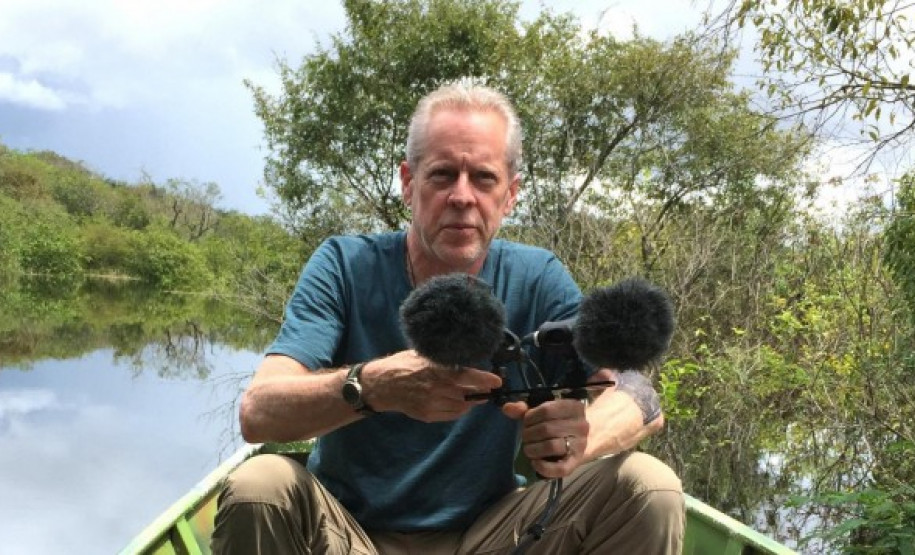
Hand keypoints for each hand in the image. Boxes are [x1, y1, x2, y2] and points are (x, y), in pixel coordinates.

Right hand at [362, 350, 502, 421]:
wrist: (381, 385)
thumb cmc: (402, 364)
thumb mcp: (423, 354)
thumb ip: (443, 359)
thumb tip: (464, 356)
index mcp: (436, 370)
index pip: (467, 376)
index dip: (484, 380)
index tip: (497, 381)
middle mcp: (436, 389)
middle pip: (468, 394)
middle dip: (481, 391)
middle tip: (489, 387)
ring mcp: (432, 404)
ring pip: (462, 406)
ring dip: (471, 401)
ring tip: (476, 395)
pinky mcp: (428, 415)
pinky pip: (452, 415)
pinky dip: (460, 409)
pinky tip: (460, 402)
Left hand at [502, 398, 589, 478]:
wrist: (582, 438)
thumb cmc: (559, 421)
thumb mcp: (545, 411)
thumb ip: (524, 409)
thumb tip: (507, 408)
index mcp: (574, 407)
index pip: (547, 410)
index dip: (530, 417)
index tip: (526, 422)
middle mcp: (581, 425)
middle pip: (547, 429)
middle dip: (529, 434)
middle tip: (525, 437)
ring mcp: (580, 445)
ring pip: (552, 446)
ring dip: (533, 449)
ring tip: (528, 449)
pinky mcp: (576, 462)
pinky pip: (560, 468)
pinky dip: (543, 467)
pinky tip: (535, 463)